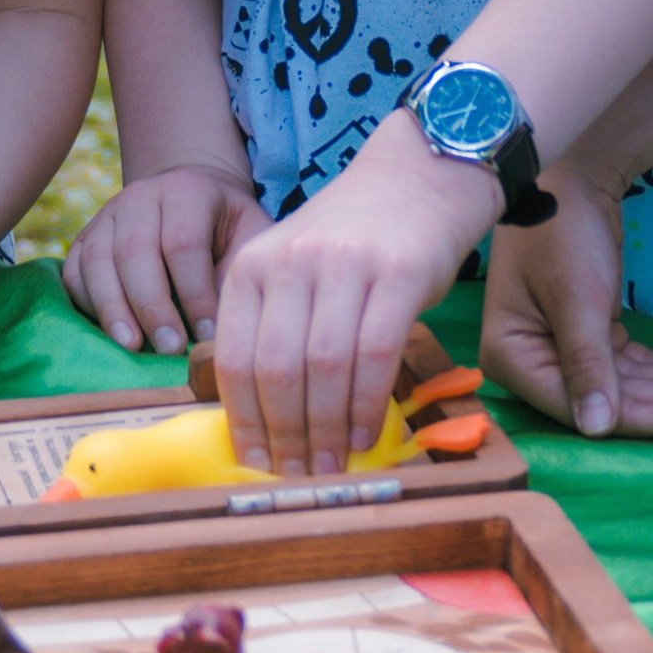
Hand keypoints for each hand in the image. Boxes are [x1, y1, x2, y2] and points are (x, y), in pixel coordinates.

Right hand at [62, 164, 269, 354]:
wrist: (190, 196)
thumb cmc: (226, 226)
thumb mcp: (249, 234)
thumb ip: (236, 271)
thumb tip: (215, 326)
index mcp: (187, 192)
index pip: (184, 244)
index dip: (194, 293)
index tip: (207, 334)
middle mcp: (141, 197)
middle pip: (134, 251)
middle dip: (152, 306)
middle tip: (170, 348)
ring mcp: (107, 215)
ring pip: (97, 260)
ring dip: (113, 308)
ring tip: (132, 346)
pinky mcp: (85, 236)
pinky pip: (74, 271)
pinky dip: (88, 303)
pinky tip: (110, 331)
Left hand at [212, 112, 487, 476]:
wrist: (419, 175)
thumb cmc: (354, 238)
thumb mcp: (295, 270)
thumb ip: (277, 329)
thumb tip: (269, 423)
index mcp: (251, 266)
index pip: (233, 358)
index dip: (244, 421)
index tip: (255, 465)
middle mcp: (290, 262)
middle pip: (277, 368)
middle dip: (286, 436)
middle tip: (299, 477)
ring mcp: (344, 264)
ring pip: (324, 366)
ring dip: (327, 430)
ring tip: (333, 468)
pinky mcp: (398, 271)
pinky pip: (377, 352)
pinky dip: (369, 403)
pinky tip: (369, 433)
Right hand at [481, 164, 652, 437]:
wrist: (573, 173)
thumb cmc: (561, 233)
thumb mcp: (575, 299)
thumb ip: (587, 364)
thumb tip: (597, 428)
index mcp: (513, 357)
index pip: (579, 405)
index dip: (636, 416)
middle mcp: (534, 360)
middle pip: (612, 396)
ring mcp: (564, 347)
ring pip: (630, 380)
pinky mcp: (592, 333)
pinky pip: (635, 360)